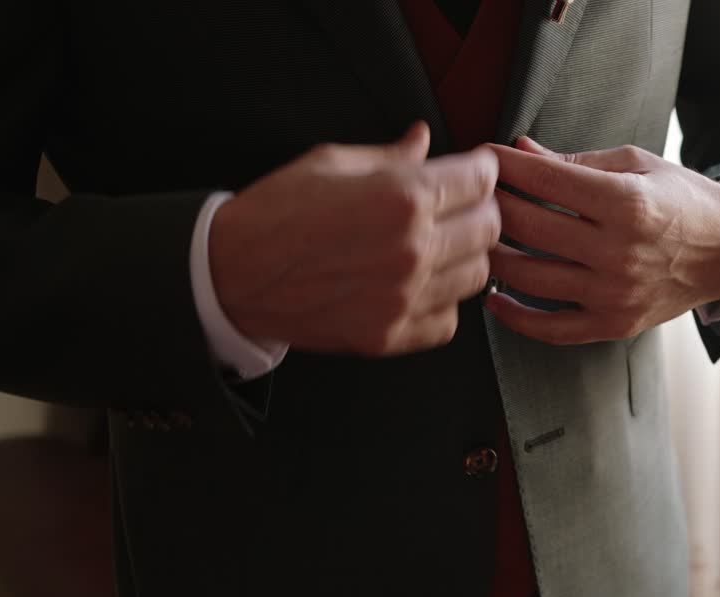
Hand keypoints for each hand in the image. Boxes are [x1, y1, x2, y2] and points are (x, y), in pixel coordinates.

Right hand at [209, 122, 500, 355]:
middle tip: (458, 207)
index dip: (480, 170)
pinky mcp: (392, 335)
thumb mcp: (331, 163)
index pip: (481, 179)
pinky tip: (419, 286)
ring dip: (464, 258)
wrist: (230, 274)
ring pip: (477, 276)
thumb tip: (423, 138)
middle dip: (480, 211)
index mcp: (401, 197)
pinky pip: (449, 321)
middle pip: (490, 228)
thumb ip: (390, 156)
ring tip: (438, 247)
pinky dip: (442, 304)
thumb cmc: (275, 213)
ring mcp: (405, 297)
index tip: (472, 171)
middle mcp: (412, 249)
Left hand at [483, 138, 719, 344]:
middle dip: (491, 206)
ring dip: (492, 256)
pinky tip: (494, 298)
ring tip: (476, 241)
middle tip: (471, 196)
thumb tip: (519, 150)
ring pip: (529, 277)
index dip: (505, 166)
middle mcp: (619, 250)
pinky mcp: (614, 325)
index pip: (545, 179)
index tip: (481, 157)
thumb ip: (574, 161)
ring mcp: (615, 293)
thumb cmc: (681, 200)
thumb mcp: (637, 165)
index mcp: (626, 202)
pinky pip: (551, 328)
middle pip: (529, 227)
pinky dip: (515, 317)